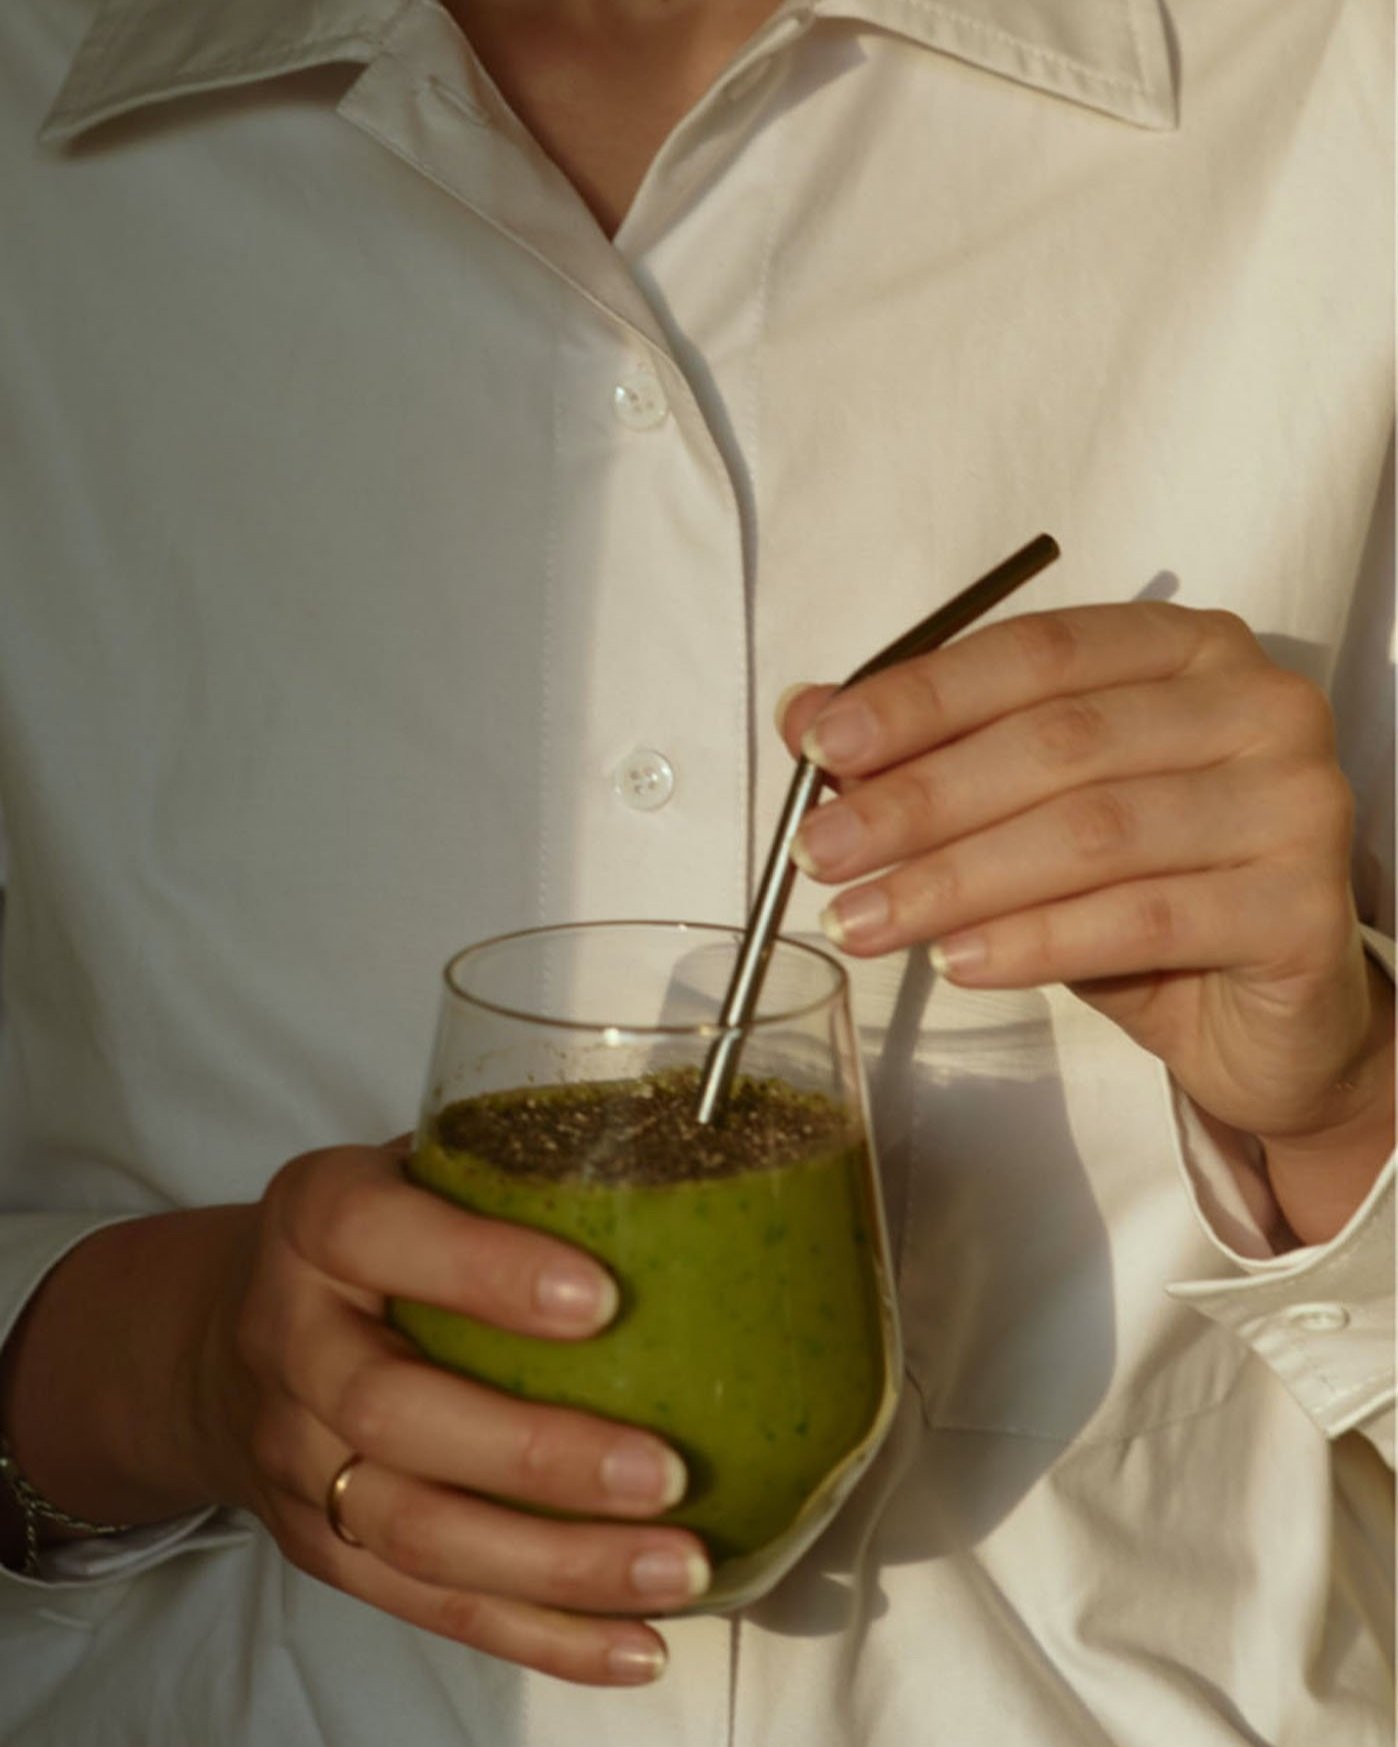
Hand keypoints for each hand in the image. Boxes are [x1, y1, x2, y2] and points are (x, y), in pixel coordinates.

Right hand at [197, 1142, 706, 1683]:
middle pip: (395, 1414)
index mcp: (315, 1220)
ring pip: (416, 1533)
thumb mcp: (410, 1167)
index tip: (601, 1300)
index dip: (483, 1270)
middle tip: (667, 1472)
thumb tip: (692, 1171)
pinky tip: (636, 1643)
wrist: (223, 1342)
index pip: (373, 1234)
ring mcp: (297, 1459)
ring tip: (676, 1567)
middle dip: (537, 1456)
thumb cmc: (372, 1238)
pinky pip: (429, 1605)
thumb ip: (509, 1167)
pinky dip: (538, 1636)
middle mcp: (290, 1340)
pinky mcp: (324, 1548)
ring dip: (555, 1567)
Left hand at [779, 602, 1393, 1243]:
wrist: (1264, 1017)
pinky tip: (956, 962)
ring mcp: (1294, 802)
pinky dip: (1033, 942)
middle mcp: (1256, 705)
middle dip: (919, 800)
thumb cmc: (1144, 893)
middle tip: (820, 853)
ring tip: (863, 921)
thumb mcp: (1028, 815)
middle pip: (1058, 741)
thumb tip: (804, 716)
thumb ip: (929, 754)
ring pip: (1092, 832)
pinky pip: (1141, 918)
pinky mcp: (1302, 907)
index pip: (1037, 652)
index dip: (921, 699)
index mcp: (1186, 649)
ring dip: (955, 880)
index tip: (822, 748)